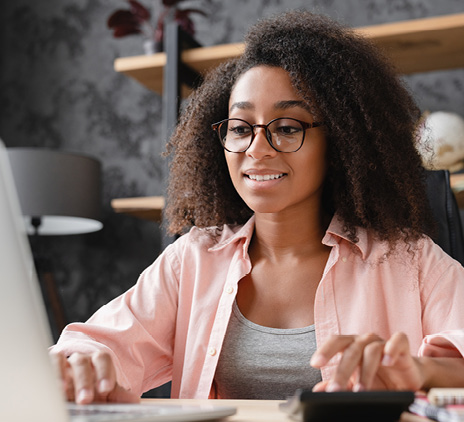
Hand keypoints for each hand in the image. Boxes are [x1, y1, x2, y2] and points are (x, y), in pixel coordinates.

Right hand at [50, 351, 138, 403]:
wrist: (72, 393)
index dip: (105, 371)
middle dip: (84, 379)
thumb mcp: (105, 395)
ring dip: (62, 375)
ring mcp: (62, 363)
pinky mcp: (47, 367)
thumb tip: (135, 402)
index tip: (106, 388)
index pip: (102, 359)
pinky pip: (48, 362)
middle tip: (85, 399)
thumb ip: (119, 396)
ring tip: (63, 391)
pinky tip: (50, 385)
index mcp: (97, 363)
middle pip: (83, 361)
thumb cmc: (92, 392)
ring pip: (62, 360)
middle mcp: (80, 360)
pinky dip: (49, 370)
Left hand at [310, 332, 424, 391]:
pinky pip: (397, 340)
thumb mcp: (356, 383)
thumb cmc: (378, 378)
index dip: (325, 351)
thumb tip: (319, 390)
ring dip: (365, 372)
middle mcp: (365, 340)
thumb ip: (340, 384)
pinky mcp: (402, 344)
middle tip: (335, 389)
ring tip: (360, 390)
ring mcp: (383, 341)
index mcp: (351, 344)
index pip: (335, 342)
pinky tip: (387, 362)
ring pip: (371, 350)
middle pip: (351, 350)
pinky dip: (392, 349)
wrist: (407, 378)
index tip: (314, 364)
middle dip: (342, 371)